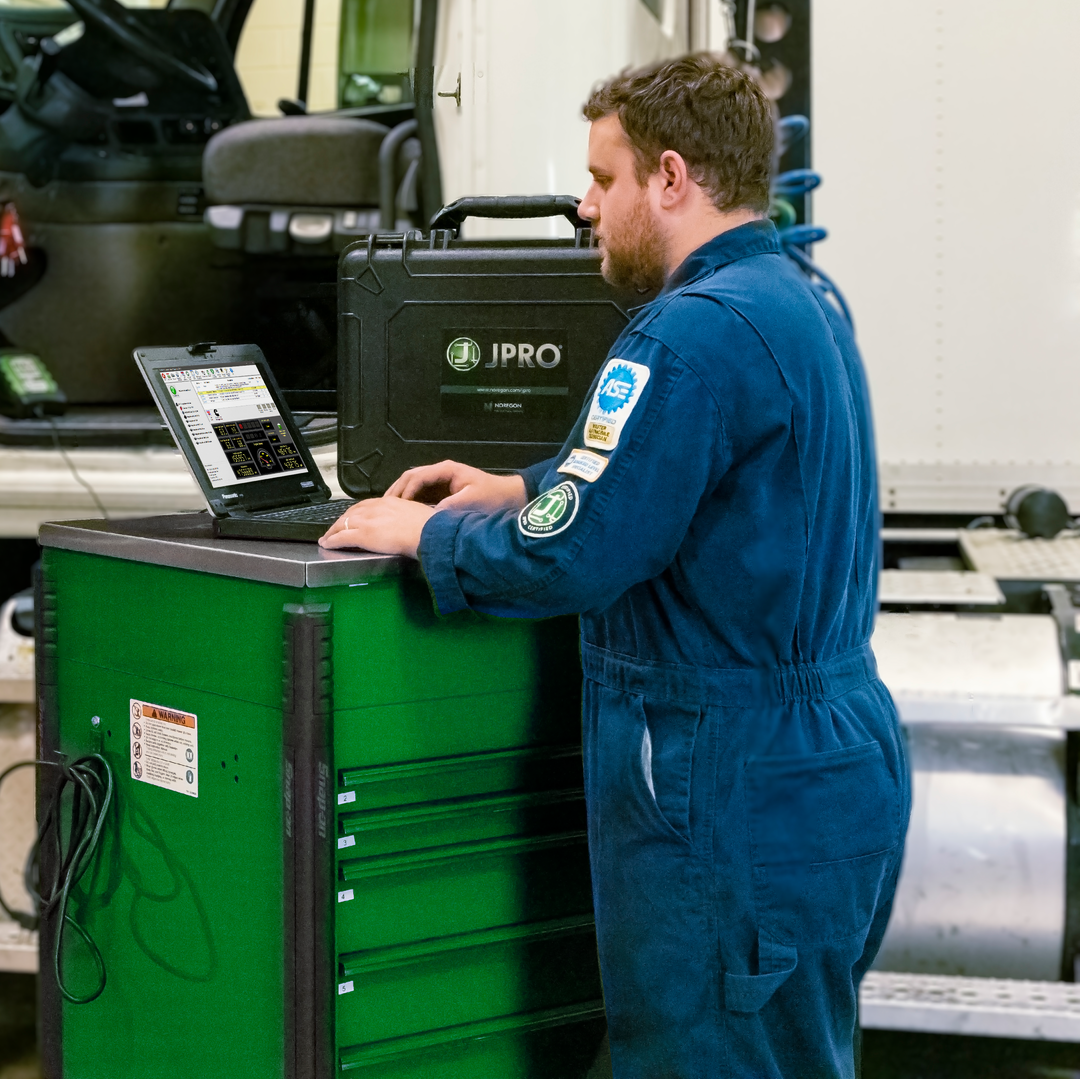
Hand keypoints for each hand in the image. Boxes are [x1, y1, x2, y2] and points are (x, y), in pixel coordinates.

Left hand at [318, 496, 434, 557]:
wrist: (430, 533)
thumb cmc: (431, 528)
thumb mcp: (420, 514)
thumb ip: (411, 517)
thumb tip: (414, 524)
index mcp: (391, 502)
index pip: (367, 505)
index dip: (357, 512)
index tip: (353, 518)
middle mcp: (377, 508)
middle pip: (352, 512)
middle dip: (341, 520)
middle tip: (335, 528)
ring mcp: (369, 521)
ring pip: (343, 523)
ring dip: (333, 531)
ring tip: (327, 538)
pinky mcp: (364, 534)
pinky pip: (342, 537)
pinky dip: (332, 540)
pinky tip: (326, 544)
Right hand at [385, 460, 526, 513]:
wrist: (510, 498)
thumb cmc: (494, 497)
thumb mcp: (471, 501)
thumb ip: (450, 506)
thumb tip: (430, 515)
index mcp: (446, 470)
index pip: (417, 476)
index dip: (405, 491)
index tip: (396, 506)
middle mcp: (440, 473)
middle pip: (410, 477)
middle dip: (396, 491)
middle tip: (383, 507)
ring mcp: (441, 482)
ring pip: (413, 485)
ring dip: (401, 496)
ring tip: (388, 511)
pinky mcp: (443, 492)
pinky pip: (421, 494)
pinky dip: (410, 502)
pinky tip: (403, 514)